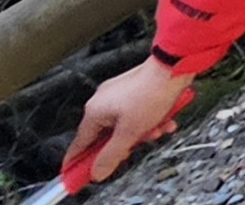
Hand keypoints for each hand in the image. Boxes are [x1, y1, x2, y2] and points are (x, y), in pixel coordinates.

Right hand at [66, 59, 190, 185]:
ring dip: (143, 132)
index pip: (80, 144)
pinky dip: (149, 121)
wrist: (172, 69)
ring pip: (125, 127)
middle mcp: (102, 102)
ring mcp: (117, 95)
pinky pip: (136, 115)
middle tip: (137, 145)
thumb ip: (112, 155)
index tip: (71, 176)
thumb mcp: (130, 133)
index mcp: (94, 111)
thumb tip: (97, 172)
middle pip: (106, 137)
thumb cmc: (151, 94)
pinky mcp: (132, 91)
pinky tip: (164, 120)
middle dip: (126, 144)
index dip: (77, 162)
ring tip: (158, 128)